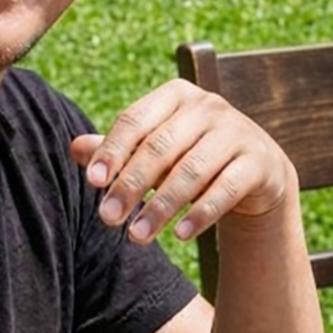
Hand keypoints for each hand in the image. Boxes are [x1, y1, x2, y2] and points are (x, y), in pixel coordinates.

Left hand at [69, 79, 296, 244]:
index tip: (93, 182)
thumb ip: (117, 149)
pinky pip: (226, 189)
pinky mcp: (258, 162)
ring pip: (192, 171)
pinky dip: (201, 213)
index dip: (112, 151)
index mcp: (176, 95)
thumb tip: (74, 148)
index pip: (135, 120)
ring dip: (161, 207)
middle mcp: (208, 106)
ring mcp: (237, 132)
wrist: (255, 171)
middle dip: (131, 185)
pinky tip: (180, 235)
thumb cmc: (190, 156)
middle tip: (107, 219)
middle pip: (160, 147)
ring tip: (136, 237)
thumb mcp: (154, 151)